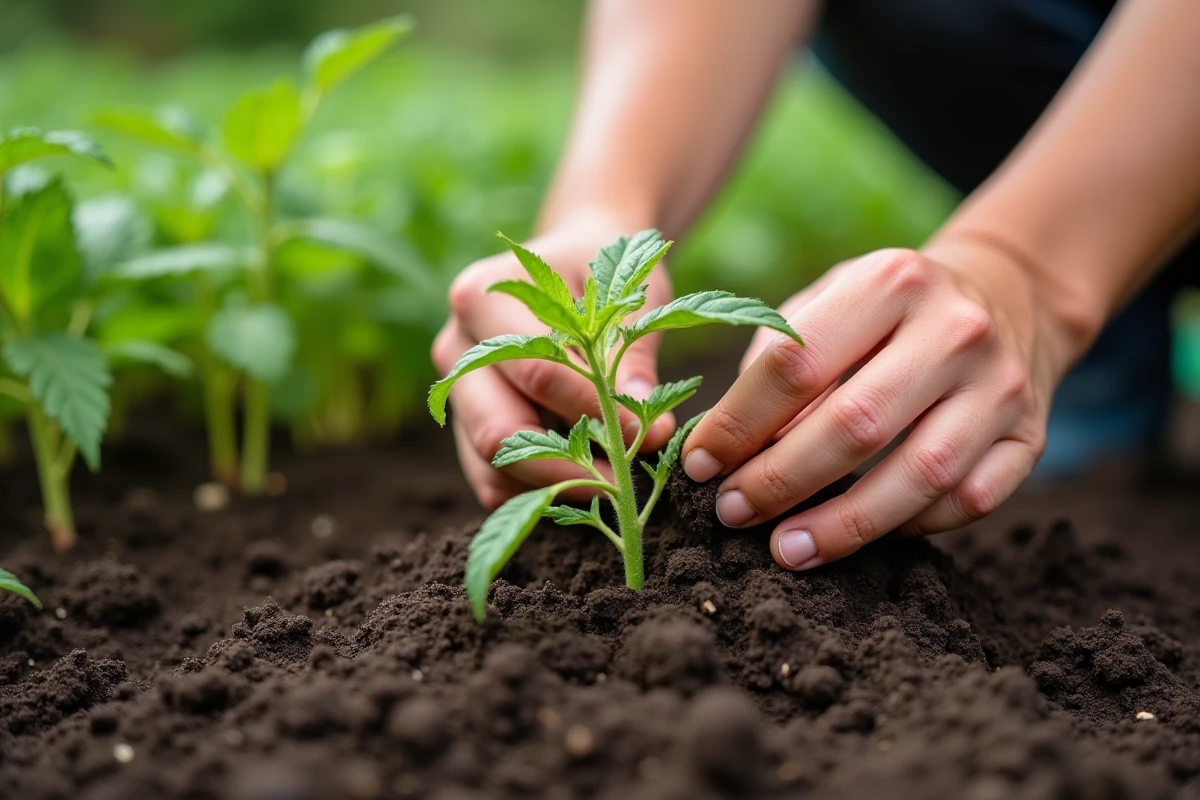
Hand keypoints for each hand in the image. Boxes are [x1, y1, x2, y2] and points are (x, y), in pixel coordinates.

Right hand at [432, 217, 675, 508]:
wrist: (567, 263)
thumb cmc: (598, 271)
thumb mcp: (625, 294)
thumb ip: (636, 357)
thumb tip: (655, 429)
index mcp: (480, 298)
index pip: (537, 373)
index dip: (593, 411)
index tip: (644, 433)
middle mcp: (455, 348)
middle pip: (496, 432)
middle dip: (564, 467)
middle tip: (622, 478)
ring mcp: (454, 392)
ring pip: (489, 468)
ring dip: (552, 486)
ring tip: (609, 478)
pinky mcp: (464, 426)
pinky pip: (490, 482)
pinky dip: (537, 492)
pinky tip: (583, 477)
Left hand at [681, 240, 1087, 570]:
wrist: (1005, 294)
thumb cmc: (884, 311)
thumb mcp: (827, 303)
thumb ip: (777, 363)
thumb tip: (728, 451)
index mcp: (890, 282)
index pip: (796, 364)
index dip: (738, 422)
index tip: (699, 464)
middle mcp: (954, 330)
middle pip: (855, 425)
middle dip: (781, 481)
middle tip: (733, 513)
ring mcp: (1001, 386)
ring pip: (920, 475)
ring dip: (842, 525)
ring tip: (786, 549)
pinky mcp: (1029, 436)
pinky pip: (969, 500)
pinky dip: (911, 528)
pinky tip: (864, 539)